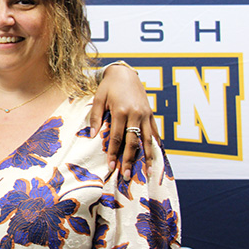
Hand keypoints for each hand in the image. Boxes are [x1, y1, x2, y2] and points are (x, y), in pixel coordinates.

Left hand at [89, 63, 158, 179]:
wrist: (125, 73)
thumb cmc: (109, 86)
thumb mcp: (98, 98)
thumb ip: (95, 117)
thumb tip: (91, 136)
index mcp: (120, 111)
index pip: (117, 137)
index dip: (113, 153)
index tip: (111, 166)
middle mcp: (135, 114)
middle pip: (133, 141)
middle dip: (130, 160)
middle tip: (126, 175)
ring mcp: (145, 114)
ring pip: (147, 139)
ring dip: (147, 156)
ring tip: (148, 172)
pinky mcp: (151, 113)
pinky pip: (155, 131)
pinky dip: (156, 144)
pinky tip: (157, 155)